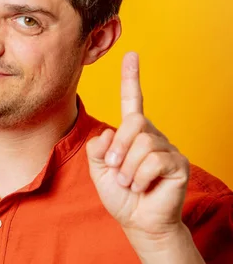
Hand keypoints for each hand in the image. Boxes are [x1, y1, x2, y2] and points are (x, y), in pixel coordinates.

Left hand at [86, 52, 189, 238]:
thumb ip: (97, 147)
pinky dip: (140, 177)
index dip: (131, 77)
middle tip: (115, 169)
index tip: (131, 54)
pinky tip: (142, 186)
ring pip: (142, 143)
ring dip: (128, 168)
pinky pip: (153, 160)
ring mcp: (167, 148)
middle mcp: (151, 134)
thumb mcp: (98, 168)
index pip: (133, 99)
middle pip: (133, 123)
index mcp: (131, 132)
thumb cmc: (120, 193)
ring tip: (131, 182)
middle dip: (119, 148)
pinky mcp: (178, 163)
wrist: (137, 221)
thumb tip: (109, 133)